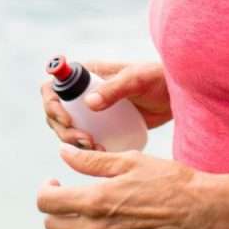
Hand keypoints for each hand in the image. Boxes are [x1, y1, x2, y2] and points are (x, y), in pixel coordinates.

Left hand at [36, 146, 214, 228]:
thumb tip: (63, 154)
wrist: (202, 212)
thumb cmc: (169, 181)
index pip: (47, 203)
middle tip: (69, 195)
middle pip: (53, 226)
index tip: (56, 182)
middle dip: (55, 209)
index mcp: (96, 201)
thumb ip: (91, 161)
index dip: (45, 190)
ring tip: (85, 214)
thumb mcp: (130, 161)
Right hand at [40, 59, 172, 149]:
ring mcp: (93, 111)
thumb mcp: (136, 80)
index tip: (67, 119)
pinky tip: (99, 153)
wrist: (176, 95)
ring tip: (95, 147)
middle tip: (86, 140)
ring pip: (69, 128)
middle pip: (57, 113)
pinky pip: (86, 139)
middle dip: (64, 129)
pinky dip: (86, 149)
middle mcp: (85, 92)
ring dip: (73, 141)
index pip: (53, 87)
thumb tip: (89, 103)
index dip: (51, 104)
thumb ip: (114, 88)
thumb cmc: (158, 79)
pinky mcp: (104, 126)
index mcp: (86, 75)